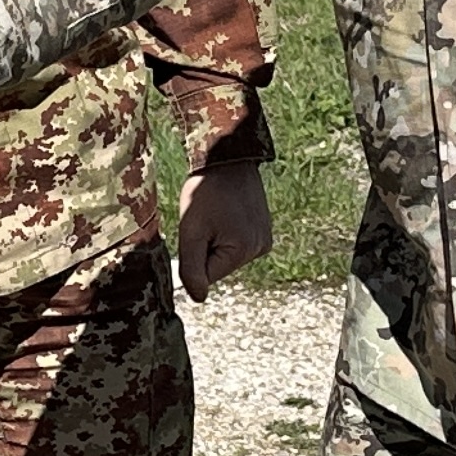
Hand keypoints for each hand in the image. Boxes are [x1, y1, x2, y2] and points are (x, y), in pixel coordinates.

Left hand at [174, 163, 272, 302]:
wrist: (227, 157)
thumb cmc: (206, 191)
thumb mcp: (191, 229)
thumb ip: (192, 268)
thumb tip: (199, 298)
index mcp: (244, 251)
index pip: (206, 276)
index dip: (193, 254)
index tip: (197, 228)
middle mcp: (260, 249)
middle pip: (217, 266)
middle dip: (205, 247)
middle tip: (205, 218)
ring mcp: (264, 239)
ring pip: (226, 255)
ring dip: (215, 239)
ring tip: (215, 212)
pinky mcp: (263, 230)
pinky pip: (236, 242)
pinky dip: (225, 232)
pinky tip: (225, 211)